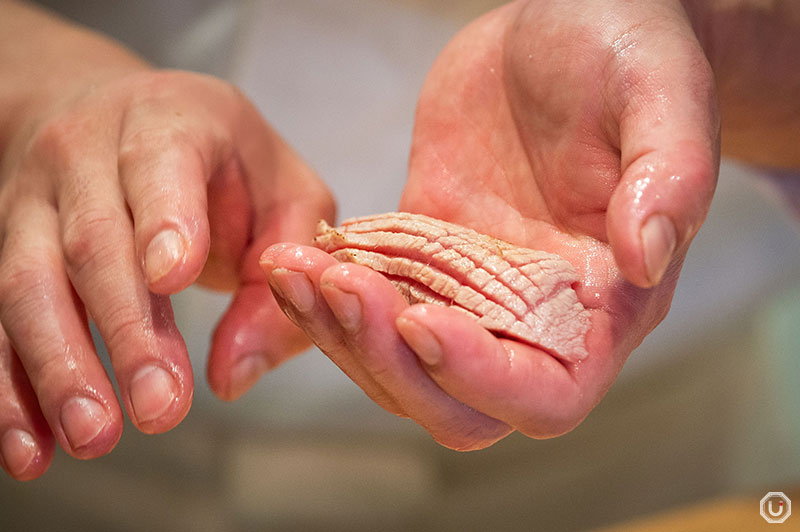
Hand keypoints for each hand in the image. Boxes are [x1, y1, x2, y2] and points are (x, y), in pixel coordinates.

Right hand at [0, 68, 333, 479]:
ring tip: (92, 437)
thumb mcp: (281, 190)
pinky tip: (28, 448)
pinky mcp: (1, 246)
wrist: (107, 111)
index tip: (173, 277)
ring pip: (27, 282)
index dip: (165, 218)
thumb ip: (280, 270)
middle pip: (94, 241)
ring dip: (56, 368)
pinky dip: (7, 388)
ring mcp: (31, 200)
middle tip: (160, 409)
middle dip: (125, 331)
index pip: (161, 163)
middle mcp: (86, 154)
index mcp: (170, 123)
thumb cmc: (218, 158)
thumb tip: (232, 376)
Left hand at [262, 0, 718, 448]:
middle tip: (341, 287)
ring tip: (293, 271)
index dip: (480, 379)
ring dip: (341, 334)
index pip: (546, 395)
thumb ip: (672, 177)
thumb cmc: (628, 53)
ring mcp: (471, 288)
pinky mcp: (423, 253)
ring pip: (398, 363)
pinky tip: (292, 259)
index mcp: (602, 305)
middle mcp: (533, 315)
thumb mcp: (662, 93)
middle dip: (389, 361)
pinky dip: (326, 297)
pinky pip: (370, 303)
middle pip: (454, 402)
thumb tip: (646, 257)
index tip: (421, 319)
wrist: (565, 25)